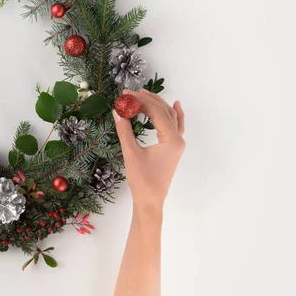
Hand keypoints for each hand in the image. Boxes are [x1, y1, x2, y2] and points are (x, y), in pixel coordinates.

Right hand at [113, 89, 185, 211]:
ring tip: (143, 94)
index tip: (125, 96)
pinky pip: (177, 126)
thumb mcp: (131, 154)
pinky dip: (175, 115)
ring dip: (157, 104)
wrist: (150, 201)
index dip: (140, 102)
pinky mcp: (173, 148)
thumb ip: (125, 131)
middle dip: (147, 100)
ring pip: (170, 117)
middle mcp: (178, 140)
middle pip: (164, 112)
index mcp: (172, 140)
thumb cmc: (142, 180)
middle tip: (129, 93)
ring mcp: (177, 144)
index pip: (156, 113)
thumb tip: (117, 111)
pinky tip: (176, 104)